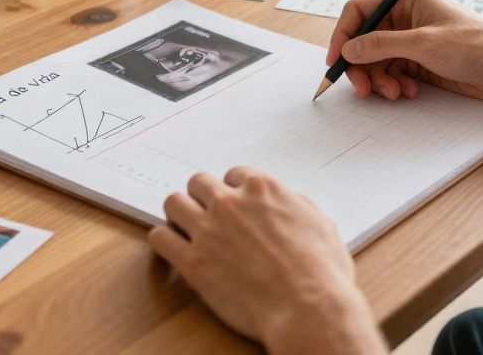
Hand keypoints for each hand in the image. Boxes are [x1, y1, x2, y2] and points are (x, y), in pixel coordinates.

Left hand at [148, 168, 385, 354]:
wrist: (308, 309)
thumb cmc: (322, 273)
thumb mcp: (322, 226)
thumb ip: (298, 207)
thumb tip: (289, 203)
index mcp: (262, 189)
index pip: (233, 174)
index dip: (234, 191)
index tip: (234, 205)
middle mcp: (230, 203)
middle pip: (199, 182)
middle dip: (203, 197)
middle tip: (209, 215)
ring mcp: (207, 230)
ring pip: (173, 203)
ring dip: (179, 214)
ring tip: (186, 229)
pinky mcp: (192, 262)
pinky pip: (159, 238)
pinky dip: (164, 241)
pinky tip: (173, 250)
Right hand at [327, 0, 482, 100]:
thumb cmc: (476, 45)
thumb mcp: (424, 43)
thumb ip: (382, 45)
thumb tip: (349, 49)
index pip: (360, 10)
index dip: (344, 34)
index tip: (335, 59)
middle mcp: (406, 17)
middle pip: (365, 39)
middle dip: (362, 65)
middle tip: (362, 88)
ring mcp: (412, 40)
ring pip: (377, 60)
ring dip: (379, 79)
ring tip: (394, 93)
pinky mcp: (420, 61)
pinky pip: (392, 72)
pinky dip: (394, 84)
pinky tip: (409, 91)